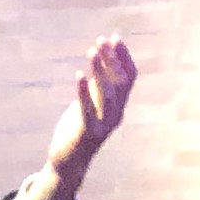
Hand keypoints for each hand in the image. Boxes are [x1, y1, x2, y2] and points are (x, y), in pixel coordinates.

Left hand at [29, 36, 136, 199]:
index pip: (130, 78)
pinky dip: (84, 91)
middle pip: (120, 82)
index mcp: (119, 106)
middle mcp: (116, 115)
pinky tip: (79, 74)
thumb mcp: (90, 102)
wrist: (69, 163)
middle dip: (112, 59)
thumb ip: (97, 84)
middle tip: (101, 39)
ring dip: (100, 71)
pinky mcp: (87, 133)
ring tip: (92, 50)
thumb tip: (101, 57)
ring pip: (107, 94)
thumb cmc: (79, 129)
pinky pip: (88, 109)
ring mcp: (104, 125)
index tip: (115, 37)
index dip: (124, 57)